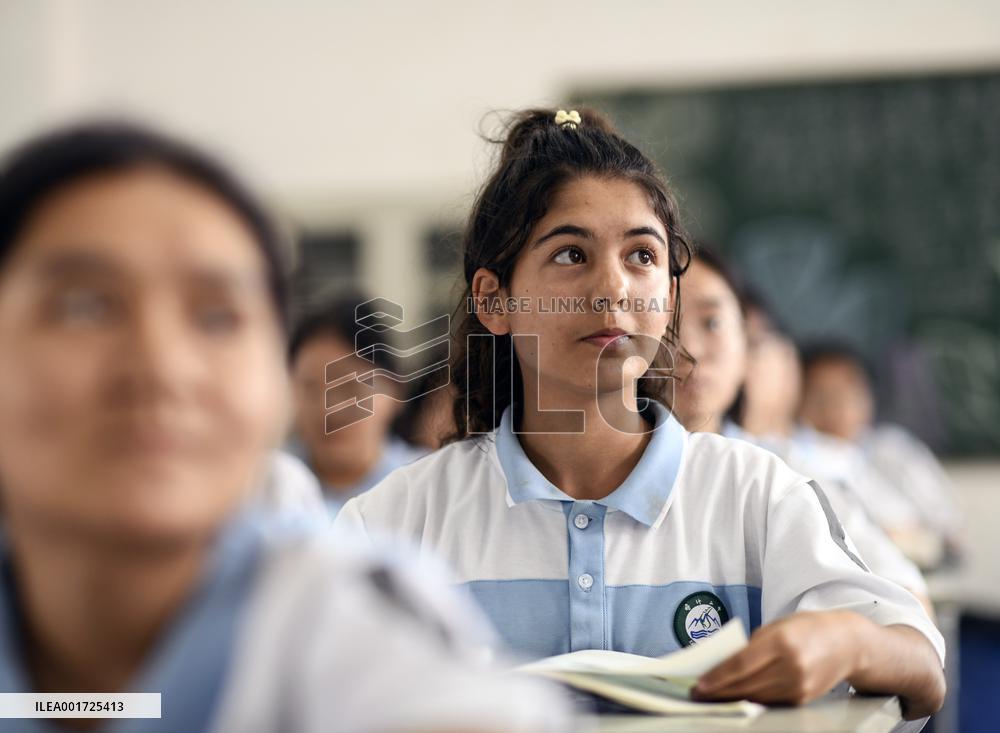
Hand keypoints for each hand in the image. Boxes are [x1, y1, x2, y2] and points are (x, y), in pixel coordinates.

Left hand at [691, 611, 862, 705]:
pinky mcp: (802, 699)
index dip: (718, 676)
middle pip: (746, 684)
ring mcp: (798, 685)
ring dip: (731, 698)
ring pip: (756, 697)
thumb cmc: (807, 629)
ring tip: (711, 696)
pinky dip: (750, 699)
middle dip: (719, 691)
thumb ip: (752, 645)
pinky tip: (735, 697)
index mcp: (781, 641)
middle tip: (697, 693)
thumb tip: (723, 664)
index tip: (699, 684)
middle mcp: (791, 666)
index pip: (741, 664)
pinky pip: (769, 701)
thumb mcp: (777, 627)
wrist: (847, 644)